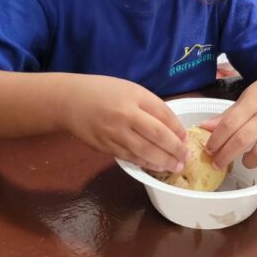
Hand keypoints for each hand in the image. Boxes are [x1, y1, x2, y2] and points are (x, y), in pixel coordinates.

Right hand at [62, 74, 188, 171]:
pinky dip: (145, 163)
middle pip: (157, 135)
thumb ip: (150, 106)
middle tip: (186, 158)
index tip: (186, 138)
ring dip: (163, 161)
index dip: (178, 129)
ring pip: (144, 150)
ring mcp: (114, 132)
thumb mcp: (130, 89)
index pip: (164, 114)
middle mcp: (126, 114)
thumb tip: (171, 127)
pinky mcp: (105, 146)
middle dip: (175, 149)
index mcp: (135, 96)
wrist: (70, 100)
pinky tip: (156, 167)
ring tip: (175, 167)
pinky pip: (129, 157)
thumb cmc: (104, 91)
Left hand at [200, 58, 256, 171]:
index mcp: (251, 103)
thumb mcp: (245, 99)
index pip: (229, 124)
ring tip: (244, 161)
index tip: (208, 150)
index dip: (216, 139)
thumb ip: (227, 116)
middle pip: (243, 139)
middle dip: (226, 155)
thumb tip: (204, 127)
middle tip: (217, 164)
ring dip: (250, 160)